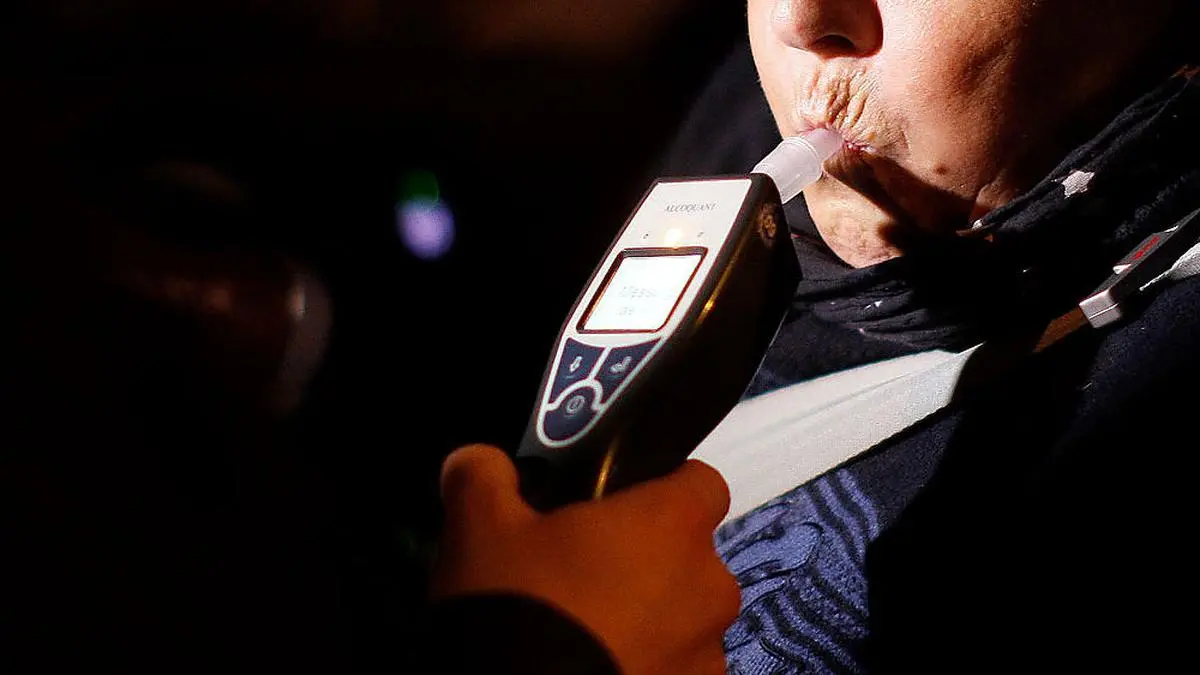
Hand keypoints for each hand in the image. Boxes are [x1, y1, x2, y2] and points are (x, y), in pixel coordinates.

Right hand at [432, 444, 739, 674]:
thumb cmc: (519, 605)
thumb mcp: (478, 528)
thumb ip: (484, 476)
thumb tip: (478, 462)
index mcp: (674, 524)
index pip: (701, 482)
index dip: (664, 486)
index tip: (620, 502)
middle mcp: (709, 586)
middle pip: (689, 556)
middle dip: (648, 561)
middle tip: (582, 574)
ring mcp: (708, 654)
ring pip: (683, 619)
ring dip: (649, 620)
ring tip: (586, 633)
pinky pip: (674, 670)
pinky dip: (647, 667)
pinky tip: (596, 668)